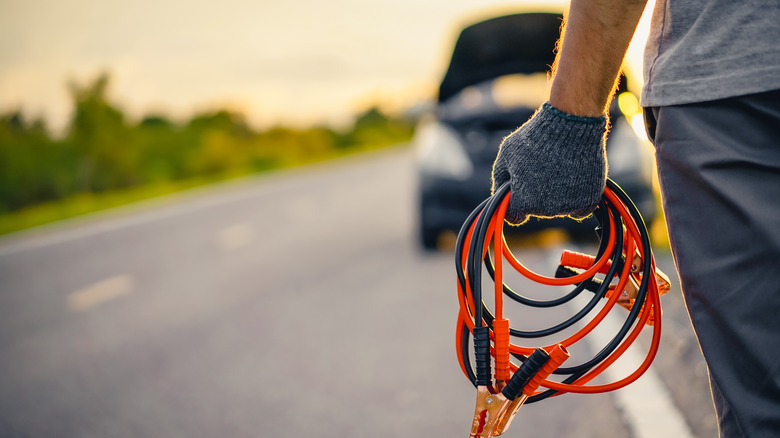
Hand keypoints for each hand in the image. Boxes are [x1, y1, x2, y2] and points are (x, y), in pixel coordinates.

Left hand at [491, 102, 607, 224]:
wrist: (571, 125)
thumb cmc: (536, 138)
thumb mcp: (507, 154)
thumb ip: (500, 178)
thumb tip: (500, 194)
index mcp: (522, 201)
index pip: (514, 216)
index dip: (514, 203)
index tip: (519, 191)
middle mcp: (545, 210)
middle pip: (537, 210)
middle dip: (536, 194)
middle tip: (542, 170)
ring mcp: (568, 207)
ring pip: (558, 209)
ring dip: (556, 195)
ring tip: (559, 168)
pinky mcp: (588, 201)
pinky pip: (579, 209)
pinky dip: (577, 199)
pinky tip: (574, 181)